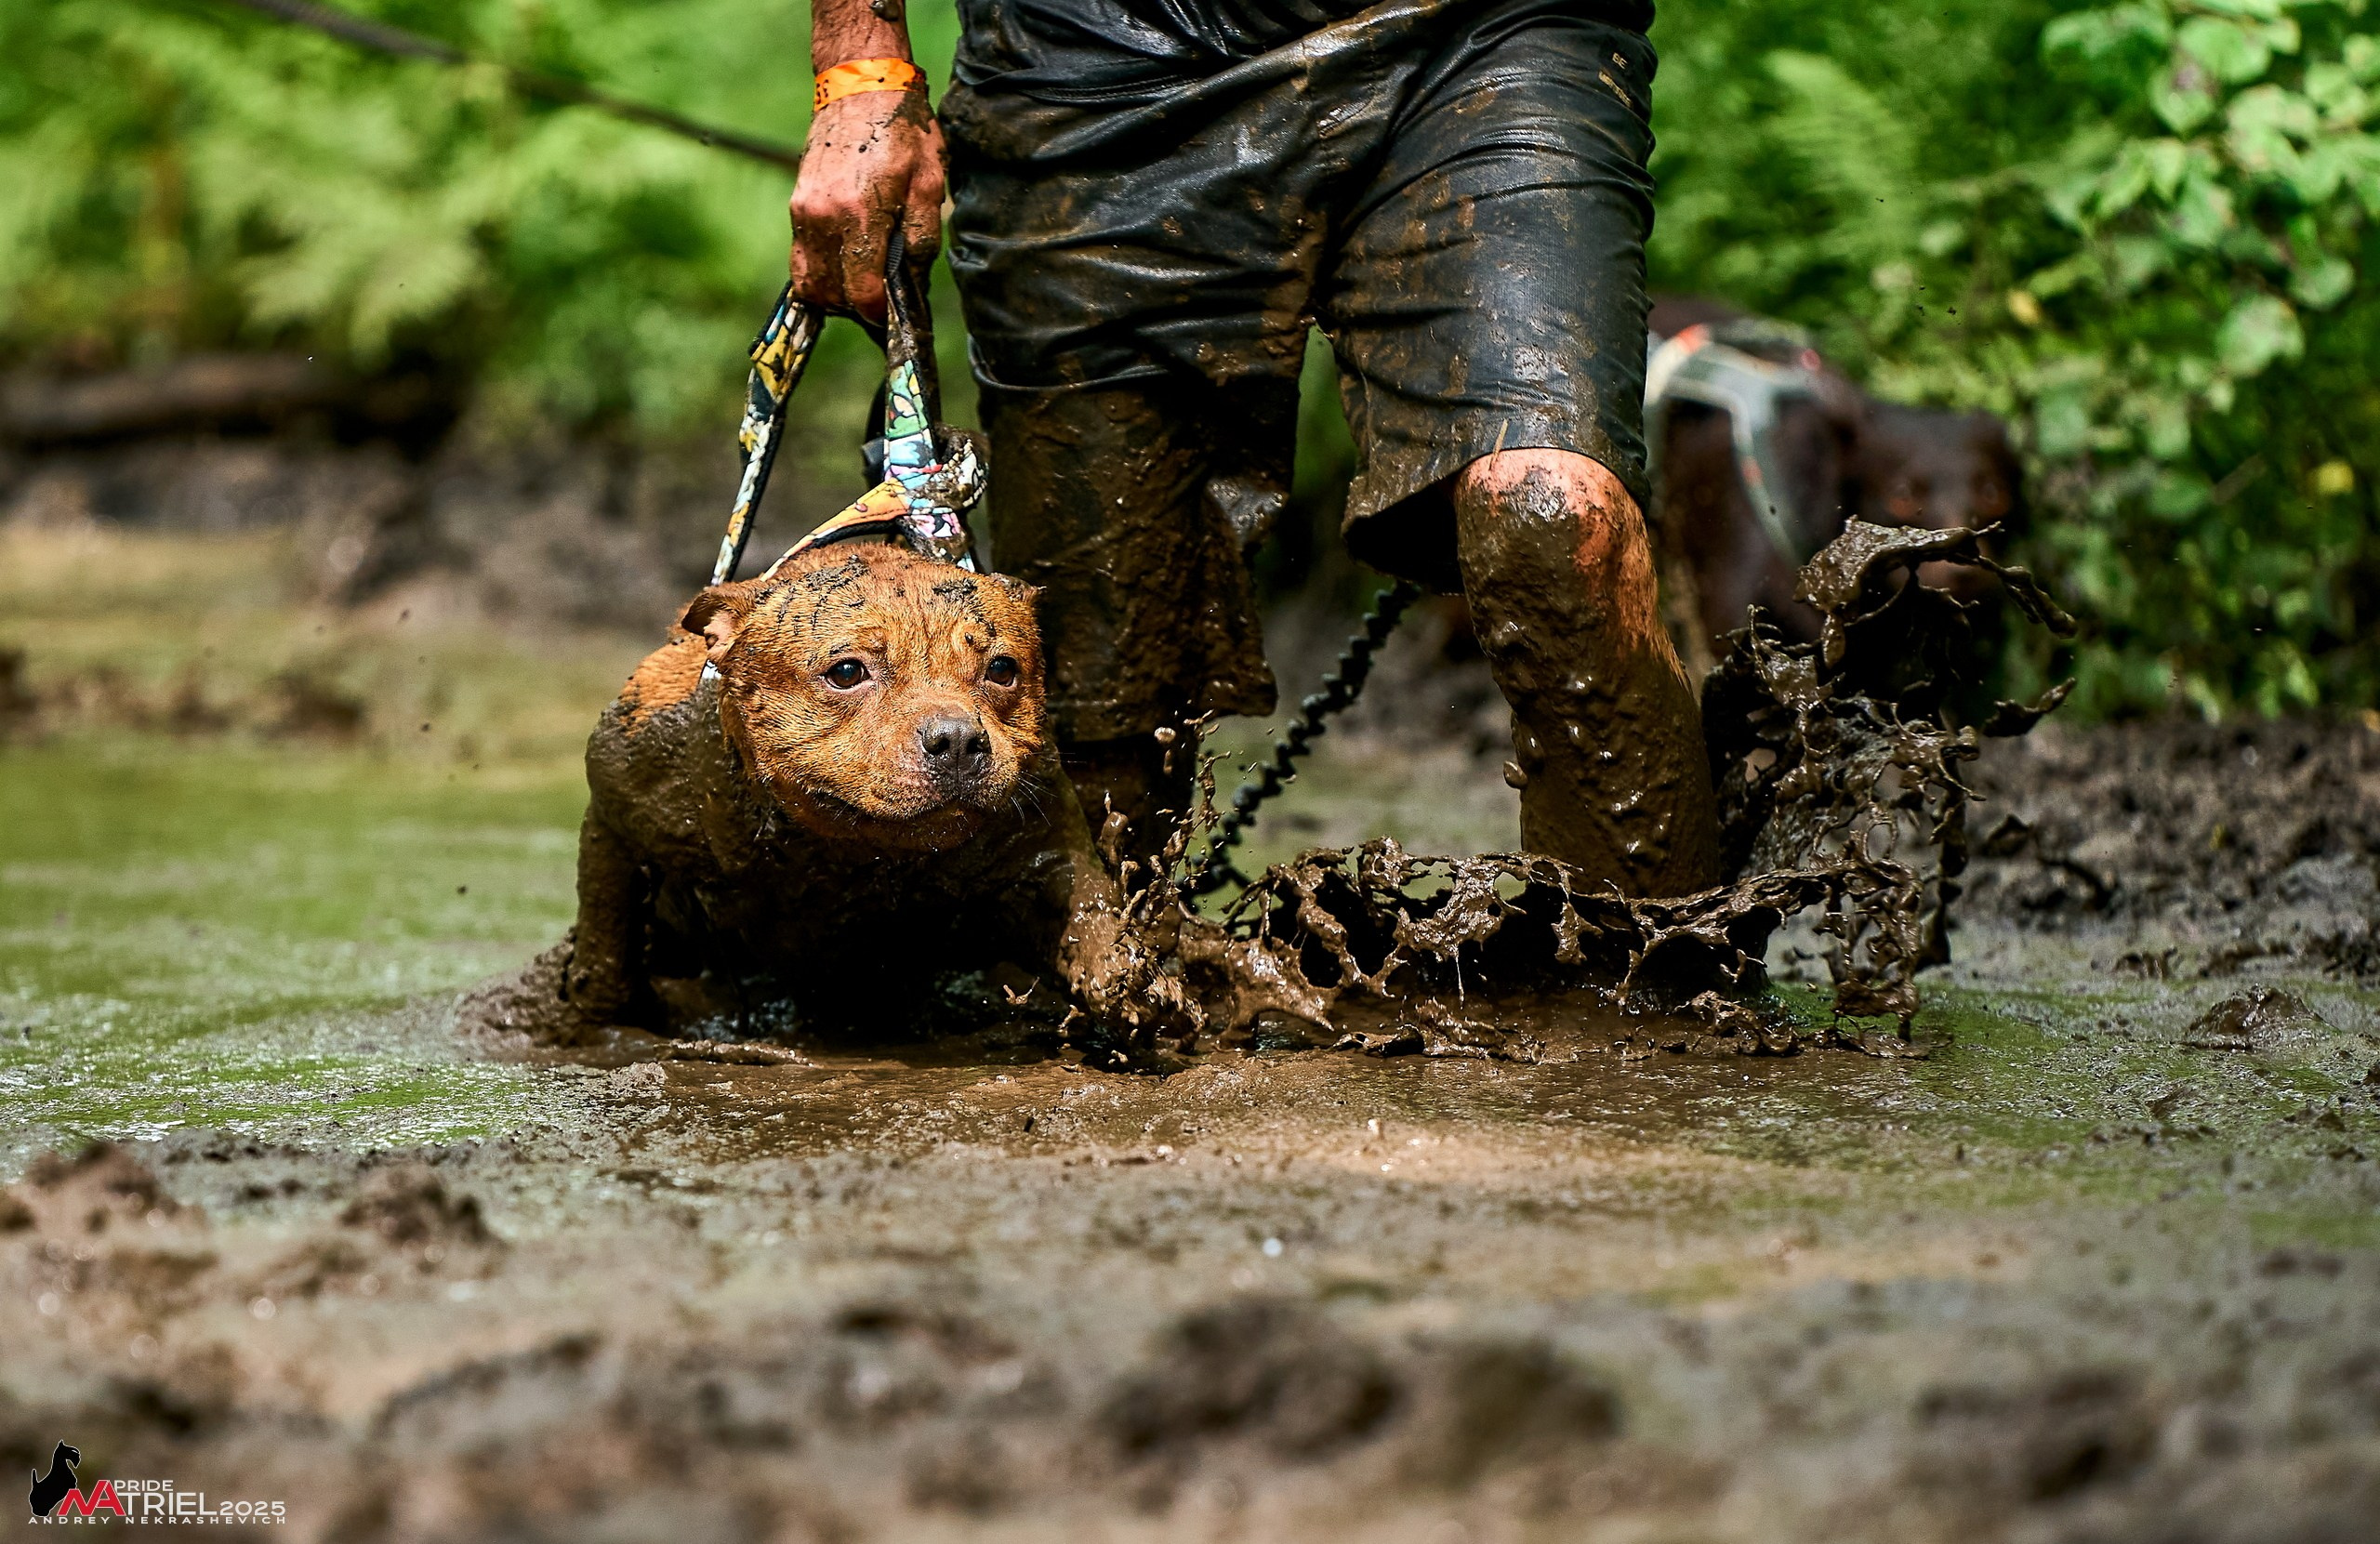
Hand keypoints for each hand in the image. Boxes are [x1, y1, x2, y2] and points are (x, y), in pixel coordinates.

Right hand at [788, 87, 945, 321]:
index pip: (862, 292)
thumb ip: (921, 237)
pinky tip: (846, 267)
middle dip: (857, 309)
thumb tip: (912, 284)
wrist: (860, 85)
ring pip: (810, 283)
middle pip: (831, 296)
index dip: (879, 314)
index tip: (894, 316)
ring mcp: (804, 213)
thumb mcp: (930, 181)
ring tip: (864, 285)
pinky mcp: (796, 207)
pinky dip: (821, 275)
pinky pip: (801, 261)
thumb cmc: (903, 130)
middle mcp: (824, 218)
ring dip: (835, 297)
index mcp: (861, 214)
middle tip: (883, 304)